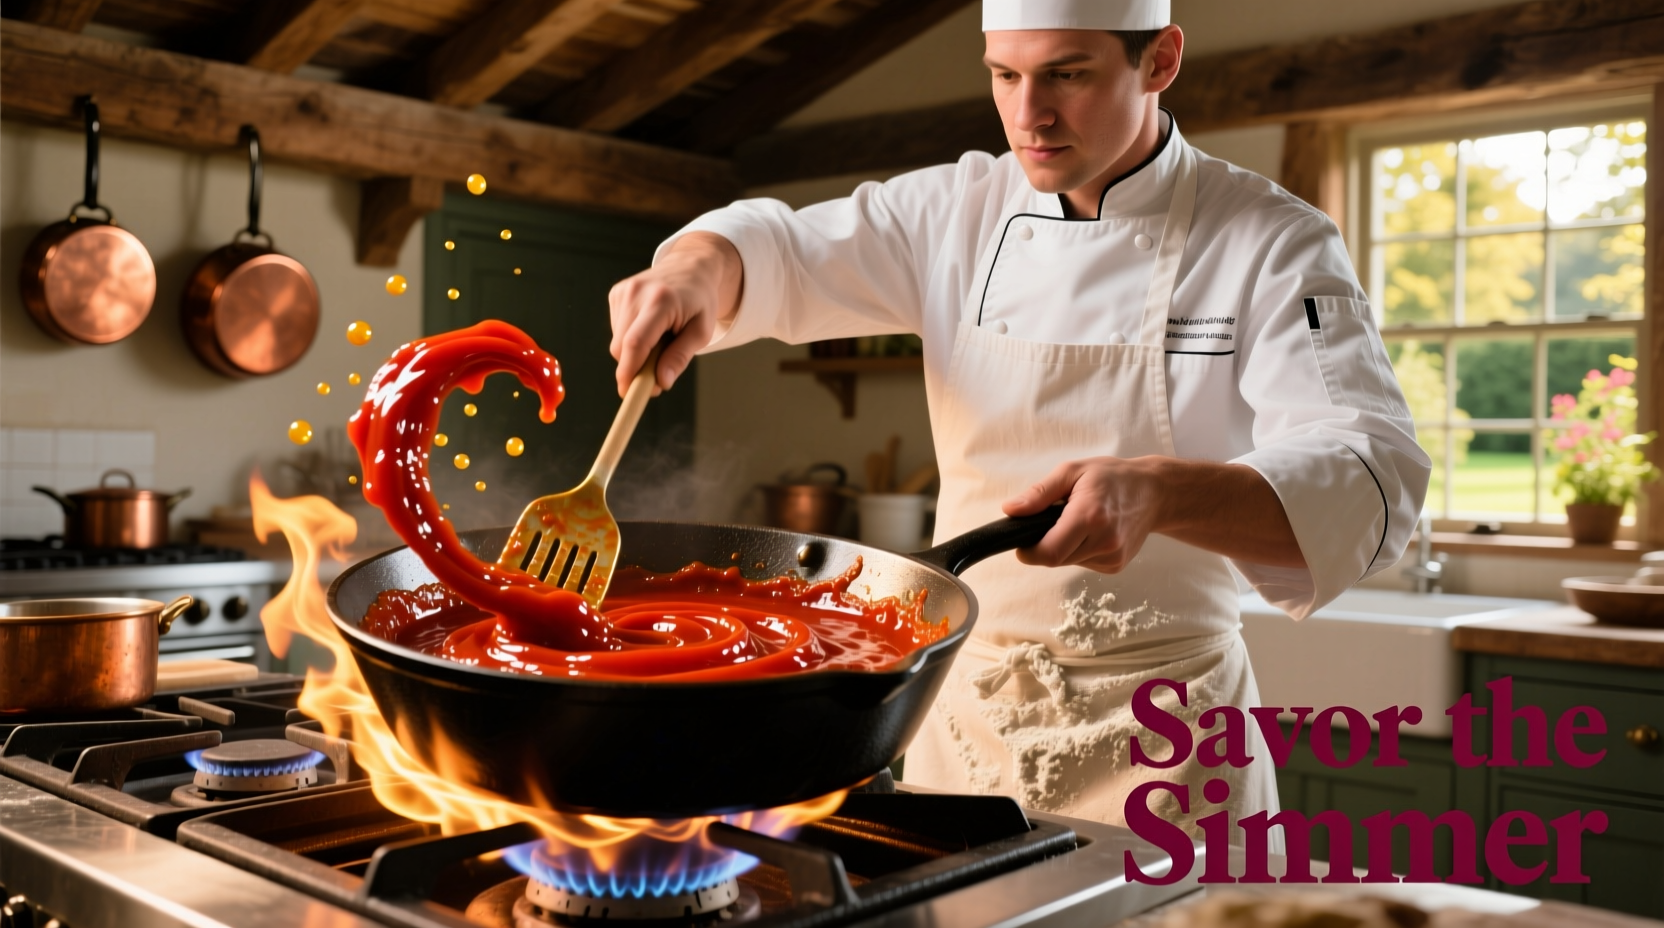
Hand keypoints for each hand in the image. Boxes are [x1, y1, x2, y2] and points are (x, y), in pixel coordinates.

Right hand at [608, 232, 742, 396]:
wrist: (691, 267)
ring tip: (660, 339)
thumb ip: (680, 357)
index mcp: (661, 301)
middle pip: (622, 347)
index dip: (629, 371)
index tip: (628, 392)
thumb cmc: (700, 301)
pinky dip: (630, 338)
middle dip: (635, 368)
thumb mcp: (701, 332)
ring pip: (617, 342)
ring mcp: (623, 291)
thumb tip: (661, 383)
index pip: (635, 343)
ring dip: (634, 352)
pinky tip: (649, 327)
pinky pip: (616, 330)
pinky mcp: (616, 293)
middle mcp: (636, 293)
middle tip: (657, 374)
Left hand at [1001, 456, 1307, 571]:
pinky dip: (1079, 551)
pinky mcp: (1116, 565)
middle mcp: (1103, 541)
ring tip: (1079, 521)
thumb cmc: (1112, 477)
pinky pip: (1083, 563)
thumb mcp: (1071, 472)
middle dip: (1045, 544)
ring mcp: (1112, 556)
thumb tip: (1010, 511)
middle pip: (1054, 559)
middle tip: (1054, 520)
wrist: (1155, 492)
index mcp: (1089, 516)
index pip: (1048, 553)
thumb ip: (1039, 493)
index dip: (1028, 551)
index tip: (1023, 541)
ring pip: (1067, 562)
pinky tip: (1093, 532)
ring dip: (1063, 547)